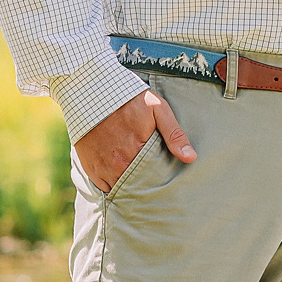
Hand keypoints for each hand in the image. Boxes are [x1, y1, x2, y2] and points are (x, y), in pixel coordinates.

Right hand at [75, 88, 196, 191]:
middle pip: (137, 187)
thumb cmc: (128, 98)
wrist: (92, 91)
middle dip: (146, 189)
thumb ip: (174, 134)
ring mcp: (103, 168)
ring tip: (140, 187)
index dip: (160, 183)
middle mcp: (118, 165)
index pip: (154, 180)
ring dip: (129, 189)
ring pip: (120, 189)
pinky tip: (121, 182)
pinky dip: (112, 187)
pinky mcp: (90, 167)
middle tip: (155, 189)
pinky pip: (103, 187)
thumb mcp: (157, 109)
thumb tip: (190, 157)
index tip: (167, 185)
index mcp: (137, 153)